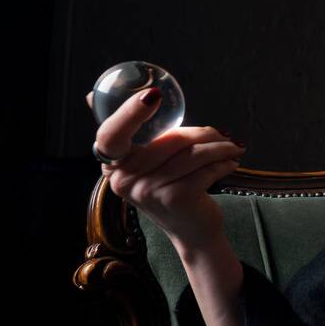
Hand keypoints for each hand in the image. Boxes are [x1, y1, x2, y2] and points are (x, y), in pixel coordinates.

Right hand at [87, 89, 246, 249]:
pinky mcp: (176, 199)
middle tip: (223, 133)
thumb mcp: (145, 162)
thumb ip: (128, 131)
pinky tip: (231, 162)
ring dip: (220, 147)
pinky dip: (224, 163)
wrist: (192, 232)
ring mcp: (149, 191)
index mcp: (112, 165)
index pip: (110, 135)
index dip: (129, 112)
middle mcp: (124, 180)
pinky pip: (206, 169)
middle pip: (171, 139)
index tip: (153, 95)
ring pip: (193, 154)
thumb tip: (90, 93)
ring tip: (234, 146)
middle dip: (203, 133)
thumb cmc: (169, 187)